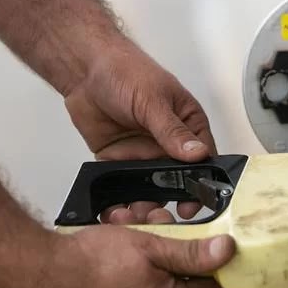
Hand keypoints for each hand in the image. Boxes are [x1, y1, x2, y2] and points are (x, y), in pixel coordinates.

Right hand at [0, 227, 235, 287]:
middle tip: (159, 223)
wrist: (40, 274)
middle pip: (178, 280)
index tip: (215, 244)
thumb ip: (191, 251)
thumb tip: (224, 251)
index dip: (215, 263)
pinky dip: (127, 266)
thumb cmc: (86, 263)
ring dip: (146, 250)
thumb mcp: (150, 245)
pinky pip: (129, 287)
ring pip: (151, 279)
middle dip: (171, 245)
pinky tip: (113, 243)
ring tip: (129, 226)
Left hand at [64, 35, 214, 222]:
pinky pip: (124, 187)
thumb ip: (172, 130)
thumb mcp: (152, 100)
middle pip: (179, 180)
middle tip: (167, 218)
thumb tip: (198, 153)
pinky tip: (119, 211)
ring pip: (152, 188)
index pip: (203, 158)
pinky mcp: (119, 161)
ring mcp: (144, 154)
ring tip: (140, 216)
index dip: (202, 182)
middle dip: (174, 201)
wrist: (84, 70)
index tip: (196, 202)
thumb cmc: (125, 70)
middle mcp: (168, 143)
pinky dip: (123, 201)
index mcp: (188, 124)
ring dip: (148, 204)